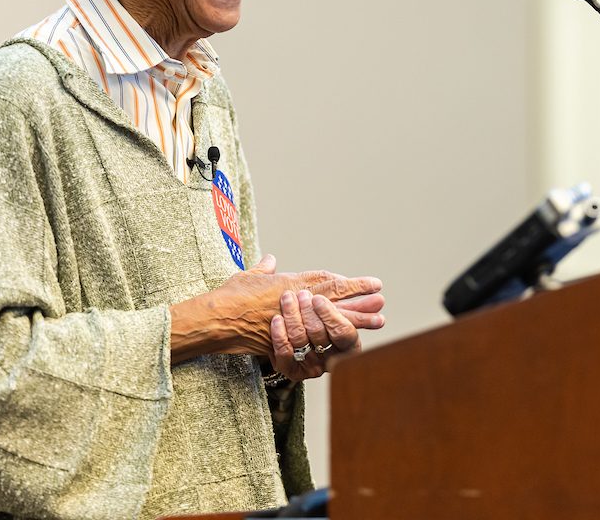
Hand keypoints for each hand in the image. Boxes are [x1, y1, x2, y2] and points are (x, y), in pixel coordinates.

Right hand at [169, 254, 383, 363]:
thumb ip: (264, 269)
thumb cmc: (229, 296)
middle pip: (337, 298)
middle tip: (383, 300)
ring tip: (379, 319)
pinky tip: (351, 340)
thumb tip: (270, 259)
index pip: (328, 281)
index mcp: (291, 282)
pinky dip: (335, 337)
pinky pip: (317, 337)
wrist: (216, 318)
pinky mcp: (288, 336)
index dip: (351, 283)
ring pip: (332, 317)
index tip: (371, 284)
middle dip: (361, 299)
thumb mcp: (249, 276)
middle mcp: (297, 298)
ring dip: (357, 317)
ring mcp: (294, 317)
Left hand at [266, 288, 368, 380]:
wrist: (286, 337)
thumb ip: (357, 306)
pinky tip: (277, 318)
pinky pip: (284, 353)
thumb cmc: (321, 322)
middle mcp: (331, 360)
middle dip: (308, 311)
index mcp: (349, 347)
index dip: (330, 315)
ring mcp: (310, 366)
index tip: (318, 298)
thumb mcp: (341, 315)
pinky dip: (279, 334)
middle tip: (302, 294)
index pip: (343, 332)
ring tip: (288, 297)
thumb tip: (379, 295)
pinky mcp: (291, 370)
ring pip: (300, 339)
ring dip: (292, 315)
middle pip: (319, 334)